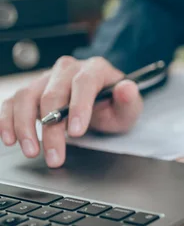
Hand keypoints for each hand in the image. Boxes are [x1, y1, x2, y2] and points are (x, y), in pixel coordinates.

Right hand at [0, 56, 143, 167]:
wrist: (103, 103)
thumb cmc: (115, 105)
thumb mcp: (129, 107)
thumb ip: (129, 100)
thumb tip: (127, 89)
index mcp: (95, 69)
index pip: (84, 83)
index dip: (79, 107)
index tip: (76, 132)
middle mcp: (68, 69)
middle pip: (53, 95)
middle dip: (52, 129)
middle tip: (55, 156)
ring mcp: (46, 78)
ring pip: (27, 97)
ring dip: (25, 126)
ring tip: (31, 151)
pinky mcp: (31, 90)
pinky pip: (12, 102)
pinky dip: (7, 120)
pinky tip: (10, 138)